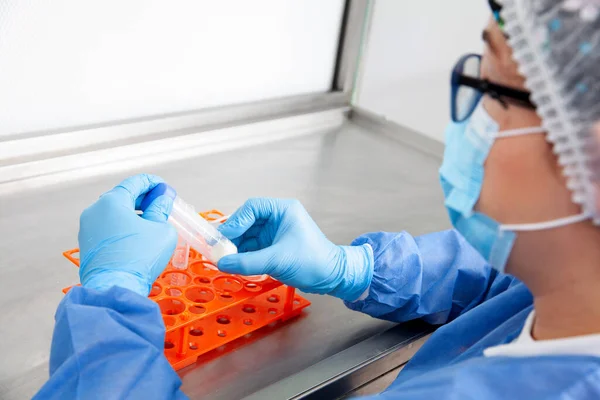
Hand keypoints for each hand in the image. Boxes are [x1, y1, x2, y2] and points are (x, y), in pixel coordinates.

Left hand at [78, 174, 177, 296]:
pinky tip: (136, 234)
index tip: (165, 188)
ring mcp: (88, 227)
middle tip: (160, 203)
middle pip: (122, 196)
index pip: (135, 182)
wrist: (114, 287)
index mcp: (112, 202)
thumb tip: (162, 199)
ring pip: (113, 212)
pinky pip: (107, 227)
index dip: (153, 182)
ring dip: (132, 212)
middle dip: (143, 198)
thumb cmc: (139, 257)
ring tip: (150, 220)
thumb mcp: (161, 229)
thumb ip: (161, 209)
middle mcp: (95, 210)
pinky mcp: (87, 243)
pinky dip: (122, 225)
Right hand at [217, 198, 372, 300]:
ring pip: (247, 236)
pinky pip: (252, 248)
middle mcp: (277, 218)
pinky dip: (243, 255)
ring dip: (236, 247)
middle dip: (233, 236)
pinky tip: (235, 263)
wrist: (331, 277)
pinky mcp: (273, 247)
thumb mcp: (278, 260)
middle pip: (246, 222)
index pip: (252, 208)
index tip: (225, 237)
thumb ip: (248, 262)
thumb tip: (223, 263)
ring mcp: (274, 233)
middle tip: (220, 249)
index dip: (236, 221)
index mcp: (283, 210)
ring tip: (225, 259)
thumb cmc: (314, 261)